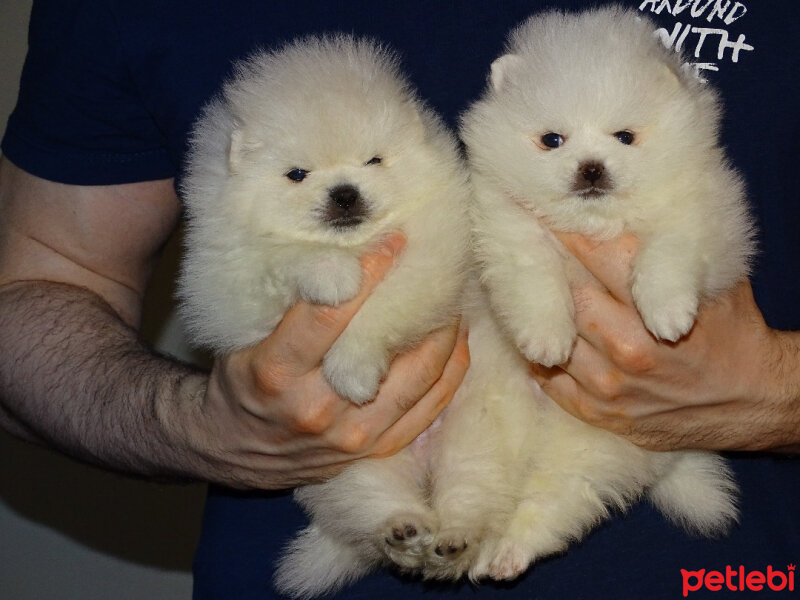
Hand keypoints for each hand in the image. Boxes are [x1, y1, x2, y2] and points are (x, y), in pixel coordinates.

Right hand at [162, 233, 469, 488]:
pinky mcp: (373, 451)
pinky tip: (456, 342)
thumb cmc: (241, 381)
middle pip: (383, 345)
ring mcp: (350, 436)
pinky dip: (448, 372)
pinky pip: (427, 410)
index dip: (368, 272)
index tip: (393, 243)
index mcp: (276, 372)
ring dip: (442, 334)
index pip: (331, 313)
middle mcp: (316, 408)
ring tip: (449, 298)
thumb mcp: (243, 338)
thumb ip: (289, 305)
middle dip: (415, 299)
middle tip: (433, 263)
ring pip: (417, 379)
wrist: (235, 448)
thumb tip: (346, 254)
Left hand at [530, 233, 799, 451]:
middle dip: (550, 271)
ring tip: (526, 291)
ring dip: (540, 315)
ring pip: (552, 339)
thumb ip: (671, 255)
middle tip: (530, 250)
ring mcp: (611, 386)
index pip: (599, 258)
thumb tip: (627, 217)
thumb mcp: (716, 285)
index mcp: (657, 309)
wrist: (751, 401)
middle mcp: (630, 349)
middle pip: (569, 297)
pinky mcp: (600, 413)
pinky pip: (550, 381)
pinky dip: (540, 356)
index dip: (570, 234)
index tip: (549, 215)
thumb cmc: (733, 335)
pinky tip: (538, 336)